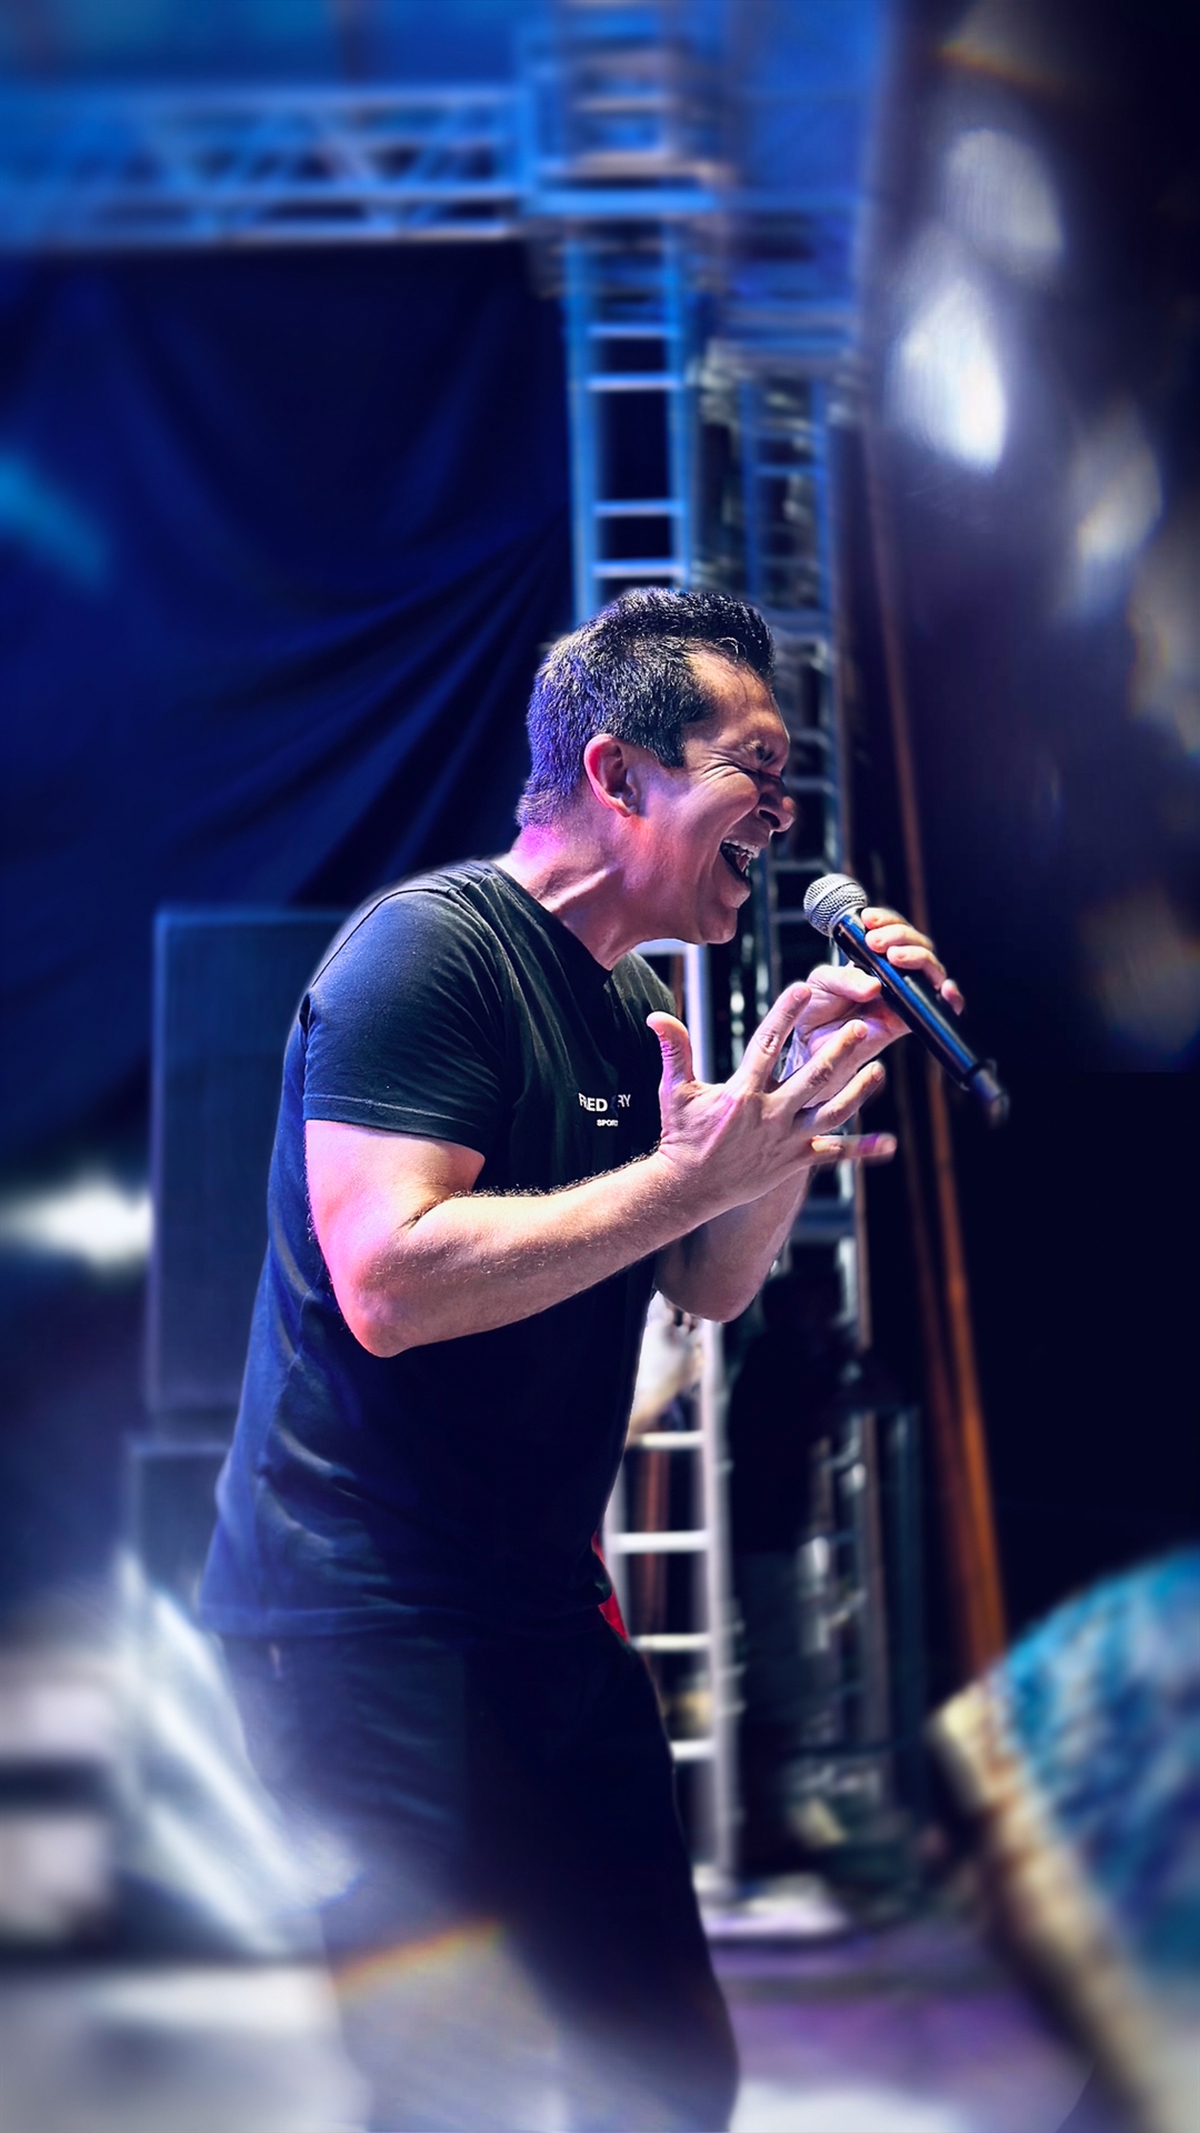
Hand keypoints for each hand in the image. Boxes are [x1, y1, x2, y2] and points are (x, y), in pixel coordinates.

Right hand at [647, 984, 894, 1222]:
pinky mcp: (794, 1161)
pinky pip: (834, 1154)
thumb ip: (674, 1050)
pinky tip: (889, 1143)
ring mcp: (785, 1140)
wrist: (687, 1188)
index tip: (802, 988)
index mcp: (742, 1092)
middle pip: (812, 1078)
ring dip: (858, 1092)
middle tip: (860, 1027)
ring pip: (831, 1113)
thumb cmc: (681, 1136)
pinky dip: (862, 1150)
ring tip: (878, 1070)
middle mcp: (769, 1114)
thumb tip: (656, 1014)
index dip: (785, 1014)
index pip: (767, 1044)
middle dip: (838, 1051)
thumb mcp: (673, 1091)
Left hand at [786, 906, 963, 1072]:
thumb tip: (875, 985)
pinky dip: (950, 998)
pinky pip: (938, 1008)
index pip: (892, 931)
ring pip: (929, 968)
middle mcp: (891, 975)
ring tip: (894, 956)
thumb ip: (844, 978)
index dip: (887, 921)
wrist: (809, 1046)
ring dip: (918, 956)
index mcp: (872, 959)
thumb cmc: (814, 1011)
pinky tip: (945, 989)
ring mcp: (902, 996)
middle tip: (876, 942)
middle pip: (916, 944)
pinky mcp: (907, 1021)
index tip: (869, 920)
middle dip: (900, 935)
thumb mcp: (821, 982)